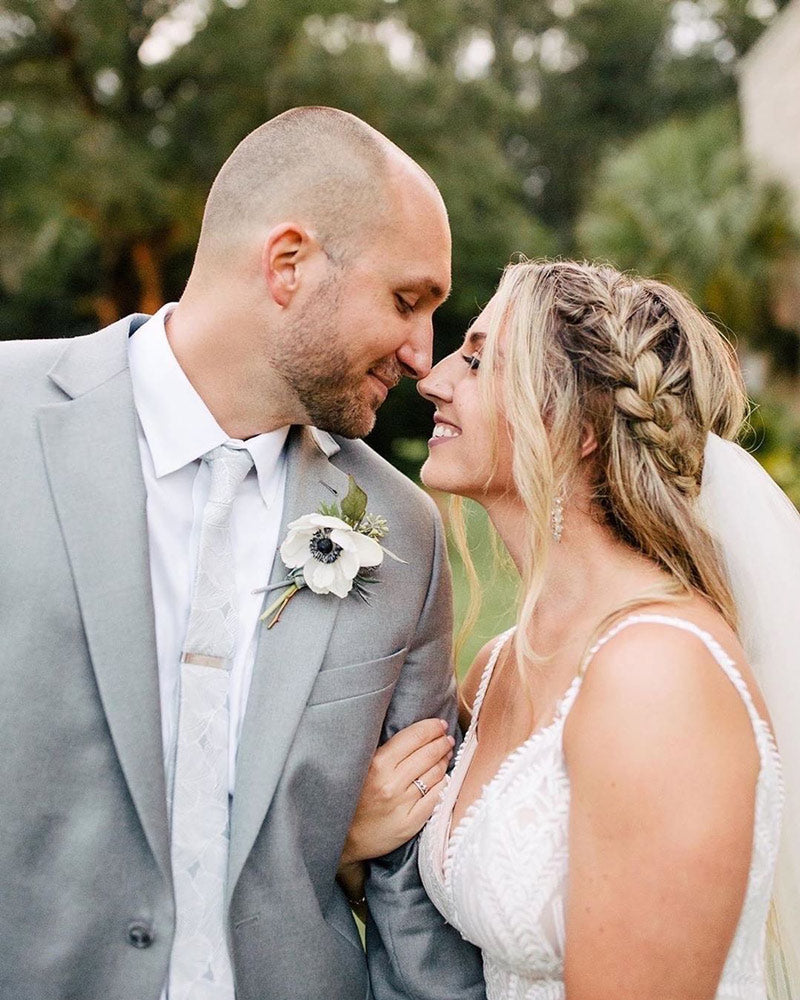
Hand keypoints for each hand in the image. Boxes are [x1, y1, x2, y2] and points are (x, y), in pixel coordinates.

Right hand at [341, 718, 454, 863]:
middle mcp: (392, 783)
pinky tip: (444, 777)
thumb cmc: (354, 796)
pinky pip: (436, 797)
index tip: (439, 724)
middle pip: (428, 753)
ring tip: (446, 754)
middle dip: (442, 741)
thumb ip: (387, 750)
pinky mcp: (411, 822)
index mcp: (378, 764)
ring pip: (435, 773)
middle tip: (447, 738)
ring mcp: (403, 804)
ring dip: (444, 760)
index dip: (431, 727)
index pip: (414, 737)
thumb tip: (417, 732)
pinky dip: (443, 783)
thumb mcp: (363, 766)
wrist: (345, 837)